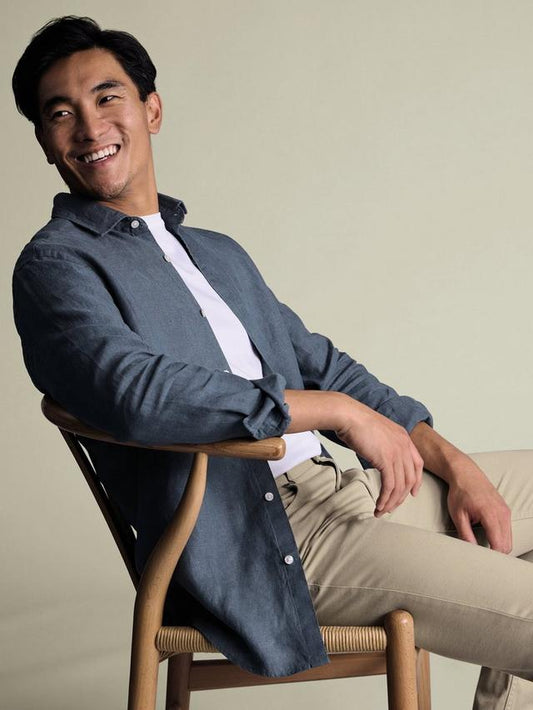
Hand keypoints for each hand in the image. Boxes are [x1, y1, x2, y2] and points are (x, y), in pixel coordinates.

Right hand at [336, 401, 423, 516]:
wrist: (349, 416)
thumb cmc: (356, 422)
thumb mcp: (378, 432)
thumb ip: (384, 444)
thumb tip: (379, 458)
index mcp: (404, 437)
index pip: (417, 464)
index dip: (416, 481)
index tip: (412, 493)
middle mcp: (404, 445)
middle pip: (410, 479)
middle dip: (401, 497)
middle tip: (391, 506)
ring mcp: (396, 453)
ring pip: (400, 485)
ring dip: (392, 501)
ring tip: (382, 510)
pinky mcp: (386, 460)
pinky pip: (390, 486)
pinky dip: (385, 498)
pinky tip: (379, 504)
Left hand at [446, 458, 511, 552]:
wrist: (465, 473)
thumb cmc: (460, 492)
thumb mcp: (458, 514)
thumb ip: (465, 534)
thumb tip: (471, 551)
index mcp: (490, 514)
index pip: (499, 545)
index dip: (492, 557)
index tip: (482, 563)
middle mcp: (502, 513)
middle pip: (507, 545)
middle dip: (496, 555)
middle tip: (481, 559)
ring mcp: (506, 511)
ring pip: (509, 539)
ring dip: (499, 546)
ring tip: (484, 550)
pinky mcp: (505, 510)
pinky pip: (508, 530)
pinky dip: (500, 538)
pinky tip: (488, 539)